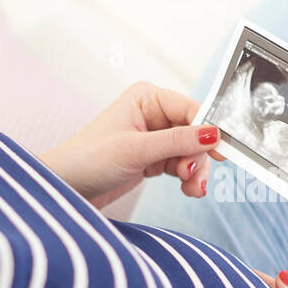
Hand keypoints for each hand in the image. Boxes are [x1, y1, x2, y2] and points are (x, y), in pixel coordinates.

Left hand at [39, 81, 226, 209]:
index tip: (222, 152)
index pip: (191, 109)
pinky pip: (181, 164)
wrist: (65, 188)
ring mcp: (154, 137)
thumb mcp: (136, 150)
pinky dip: (187, 178)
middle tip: (195, 179)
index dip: (208, 130)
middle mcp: (153, 114)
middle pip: (195, 133)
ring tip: (192, 189)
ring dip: (194, 171)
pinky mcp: (153, 158)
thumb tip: (213, 133)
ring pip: (191, 152)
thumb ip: (177, 141)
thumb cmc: (89, 160)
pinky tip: (187, 189)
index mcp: (147, 98)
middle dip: (199, 157)